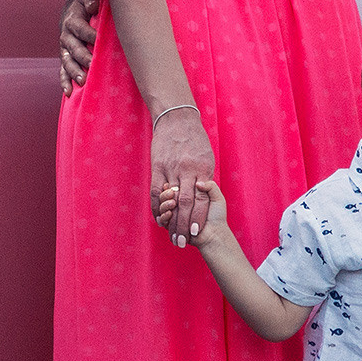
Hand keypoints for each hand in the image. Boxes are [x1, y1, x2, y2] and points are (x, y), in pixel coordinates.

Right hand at [59, 0, 100, 95]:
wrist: (73, 13)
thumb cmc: (87, 7)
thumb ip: (91, 1)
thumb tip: (94, 5)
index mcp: (73, 21)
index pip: (81, 29)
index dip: (90, 35)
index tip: (100, 40)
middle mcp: (66, 36)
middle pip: (74, 48)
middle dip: (83, 57)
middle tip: (92, 64)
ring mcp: (65, 49)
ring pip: (68, 62)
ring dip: (74, 72)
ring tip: (82, 81)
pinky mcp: (65, 59)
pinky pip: (63, 71)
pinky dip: (65, 82)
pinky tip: (69, 92)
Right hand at [148, 108, 214, 246]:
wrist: (177, 118)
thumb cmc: (194, 139)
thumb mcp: (206, 157)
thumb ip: (205, 177)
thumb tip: (204, 195)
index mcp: (202, 170)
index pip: (201, 199)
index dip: (198, 217)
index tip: (198, 233)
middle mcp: (187, 171)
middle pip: (186, 203)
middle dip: (185, 224)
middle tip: (184, 242)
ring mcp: (171, 169)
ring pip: (170, 200)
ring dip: (170, 219)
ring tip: (171, 234)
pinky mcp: (158, 167)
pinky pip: (155, 191)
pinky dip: (156, 206)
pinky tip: (158, 217)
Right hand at [158, 177, 231, 248]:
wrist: (215, 235)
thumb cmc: (217, 216)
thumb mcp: (218, 198)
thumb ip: (211, 186)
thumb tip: (198, 183)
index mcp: (188, 197)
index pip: (175, 188)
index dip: (171, 185)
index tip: (172, 184)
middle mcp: (179, 205)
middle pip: (165, 197)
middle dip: (165, 194)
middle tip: (171, 192)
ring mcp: (174, 216)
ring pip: (162, 208)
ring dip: (164, 205)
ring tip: (172, 204)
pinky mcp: (172, 226)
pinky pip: (162, 220)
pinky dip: (164, 216)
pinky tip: (169, 213)